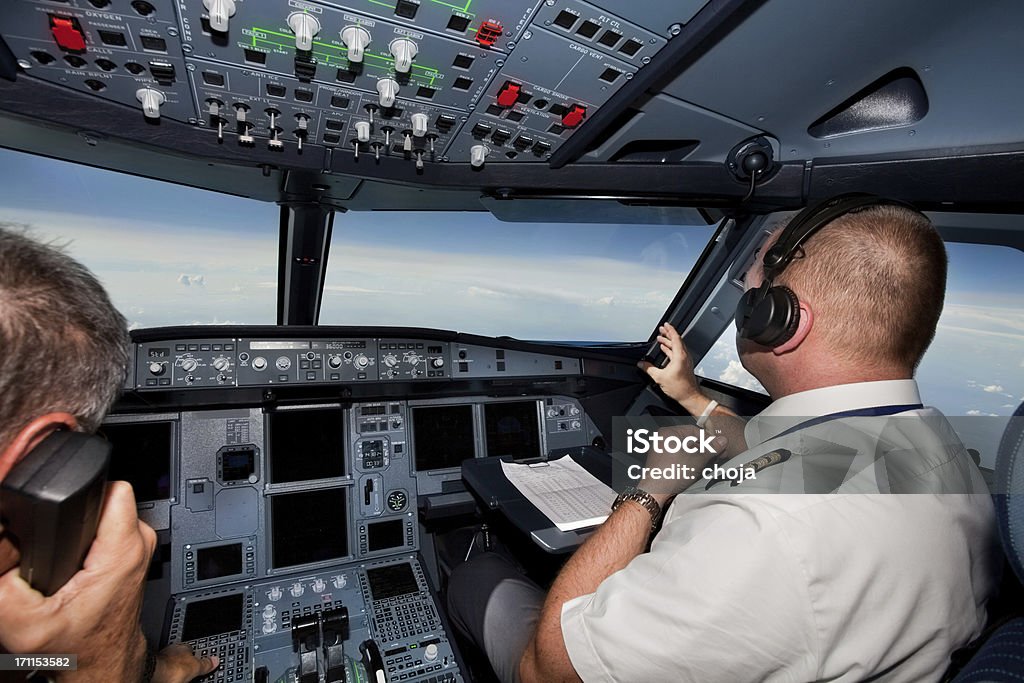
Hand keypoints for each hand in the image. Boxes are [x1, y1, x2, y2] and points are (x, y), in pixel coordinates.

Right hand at [0, 481, 155, 681]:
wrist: (99, 659)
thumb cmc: (78, 646)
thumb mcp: (28, 626)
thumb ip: (6, 590)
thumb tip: (0, 560)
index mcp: (122, 550)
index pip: (111, 488)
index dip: (78, 491)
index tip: (56, 506)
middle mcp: (136, 541)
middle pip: (102, 496)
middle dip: (71, 512)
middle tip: (52, 541)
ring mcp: (136, 543)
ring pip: (103, 509)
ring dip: (78, 525)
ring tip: (61, 551)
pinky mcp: (130, 548)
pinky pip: (107, 522)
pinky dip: (86, 535)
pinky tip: (71, 556)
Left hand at [152, 643, 219, 682]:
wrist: (153, 675)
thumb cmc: (171, 668)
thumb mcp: (196, 667)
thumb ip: (205, 664)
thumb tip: (215, 661)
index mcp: (183, 647)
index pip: (192, 650)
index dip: (195, 658)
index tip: (199, 665)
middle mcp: (171, 651)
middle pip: (180, 656)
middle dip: (183, 663)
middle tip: (187, 673)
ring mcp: (160, 659)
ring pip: (170, 663)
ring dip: (173, 669)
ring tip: (176, 678)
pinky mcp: (152, 669)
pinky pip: (162, 671)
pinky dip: (165, 674)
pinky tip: (167, 679)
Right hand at [637, 322, 705, 409]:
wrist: (689, 396)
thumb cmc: (680, 388)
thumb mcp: (660, 377)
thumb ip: (648, 369)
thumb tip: (641, 364)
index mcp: (680, 356)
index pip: (676, 338)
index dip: (670, 330)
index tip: (665, 325)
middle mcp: (685, 357)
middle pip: (677, 340)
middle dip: (668, 334)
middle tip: (661, 330)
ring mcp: (686, 361)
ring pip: (678, 347)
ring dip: (669, 342)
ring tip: (661, 339)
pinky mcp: (685, 365)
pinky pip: (678, 353)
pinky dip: (671, 349)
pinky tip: (666, 350)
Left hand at [639, 425, 727, 505]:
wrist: (655, 492)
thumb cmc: (670, 474)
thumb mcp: (697, 460)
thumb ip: (711, 449)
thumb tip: (722, 441)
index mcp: (668, 433)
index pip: (694, 430)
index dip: (708, 438)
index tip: (718, 445)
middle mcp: (662, 439)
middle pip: (689, 440)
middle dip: (704, 448)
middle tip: (716, 454)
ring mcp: (660, 450)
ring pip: (685, 449)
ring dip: (698, 455)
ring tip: (709, 462)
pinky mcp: (661, 461)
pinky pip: (678, 457)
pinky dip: (689, 460)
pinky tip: (697, 468)